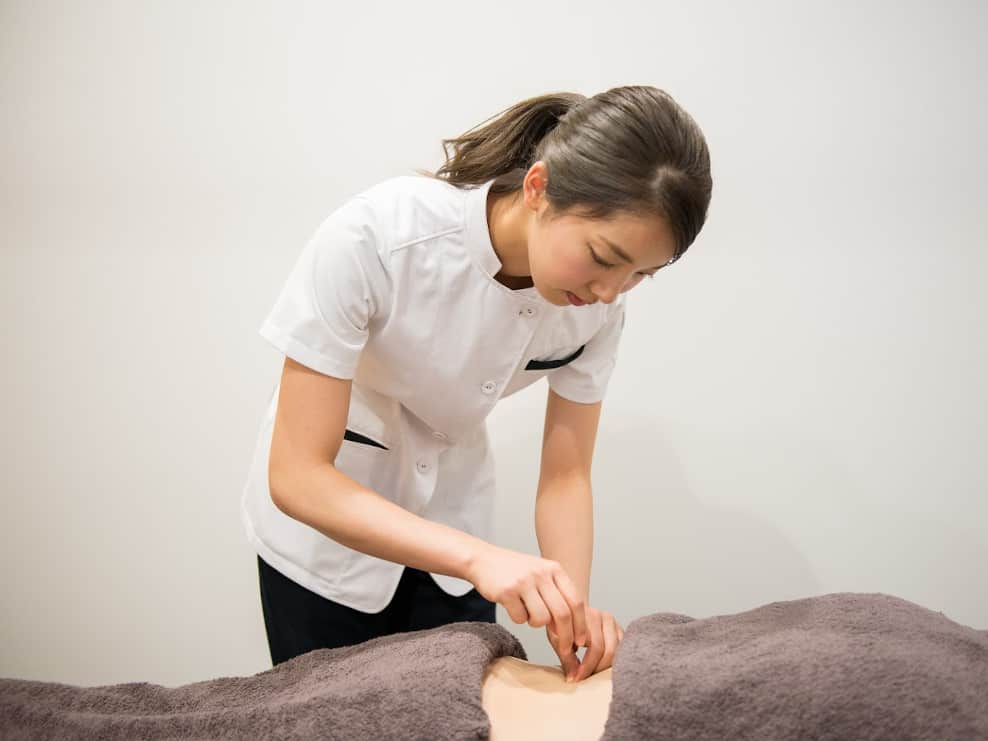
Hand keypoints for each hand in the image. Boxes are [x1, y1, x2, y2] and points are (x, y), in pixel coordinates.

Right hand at [466, 545, 587, 655]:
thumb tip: (572, 629)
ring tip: (527, 611)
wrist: (483, 560)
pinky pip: (520, 618)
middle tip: (565, 650)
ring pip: (542, 619)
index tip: (582, 641)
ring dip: (536, 623)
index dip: (581, 624)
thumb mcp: (541, 575)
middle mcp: (541, 573)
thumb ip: (557, 596)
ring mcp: (524, 581)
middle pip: (562, 613)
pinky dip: (519, 618)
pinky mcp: (507, 591)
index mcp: (554, 569)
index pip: (576, 601)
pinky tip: (513, 606)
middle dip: (566, 637)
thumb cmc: (515, 572)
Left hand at [546, 604, 623, 681]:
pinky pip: (622, 649)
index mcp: (588, 616)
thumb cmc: (562, 627)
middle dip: (597, 668)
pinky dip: (613, 661)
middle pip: (609, 651)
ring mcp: (613, 623)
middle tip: (585, 679)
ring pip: (617, 652)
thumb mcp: (558, 640)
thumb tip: (573, 677)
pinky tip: (600, 667)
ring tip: (592, 674)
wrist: (567, 613)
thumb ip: (567, 658)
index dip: (587, 667)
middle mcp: (603, 616)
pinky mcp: (619, 629)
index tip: (577, 678)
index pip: (595, 647)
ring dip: (605, 667)